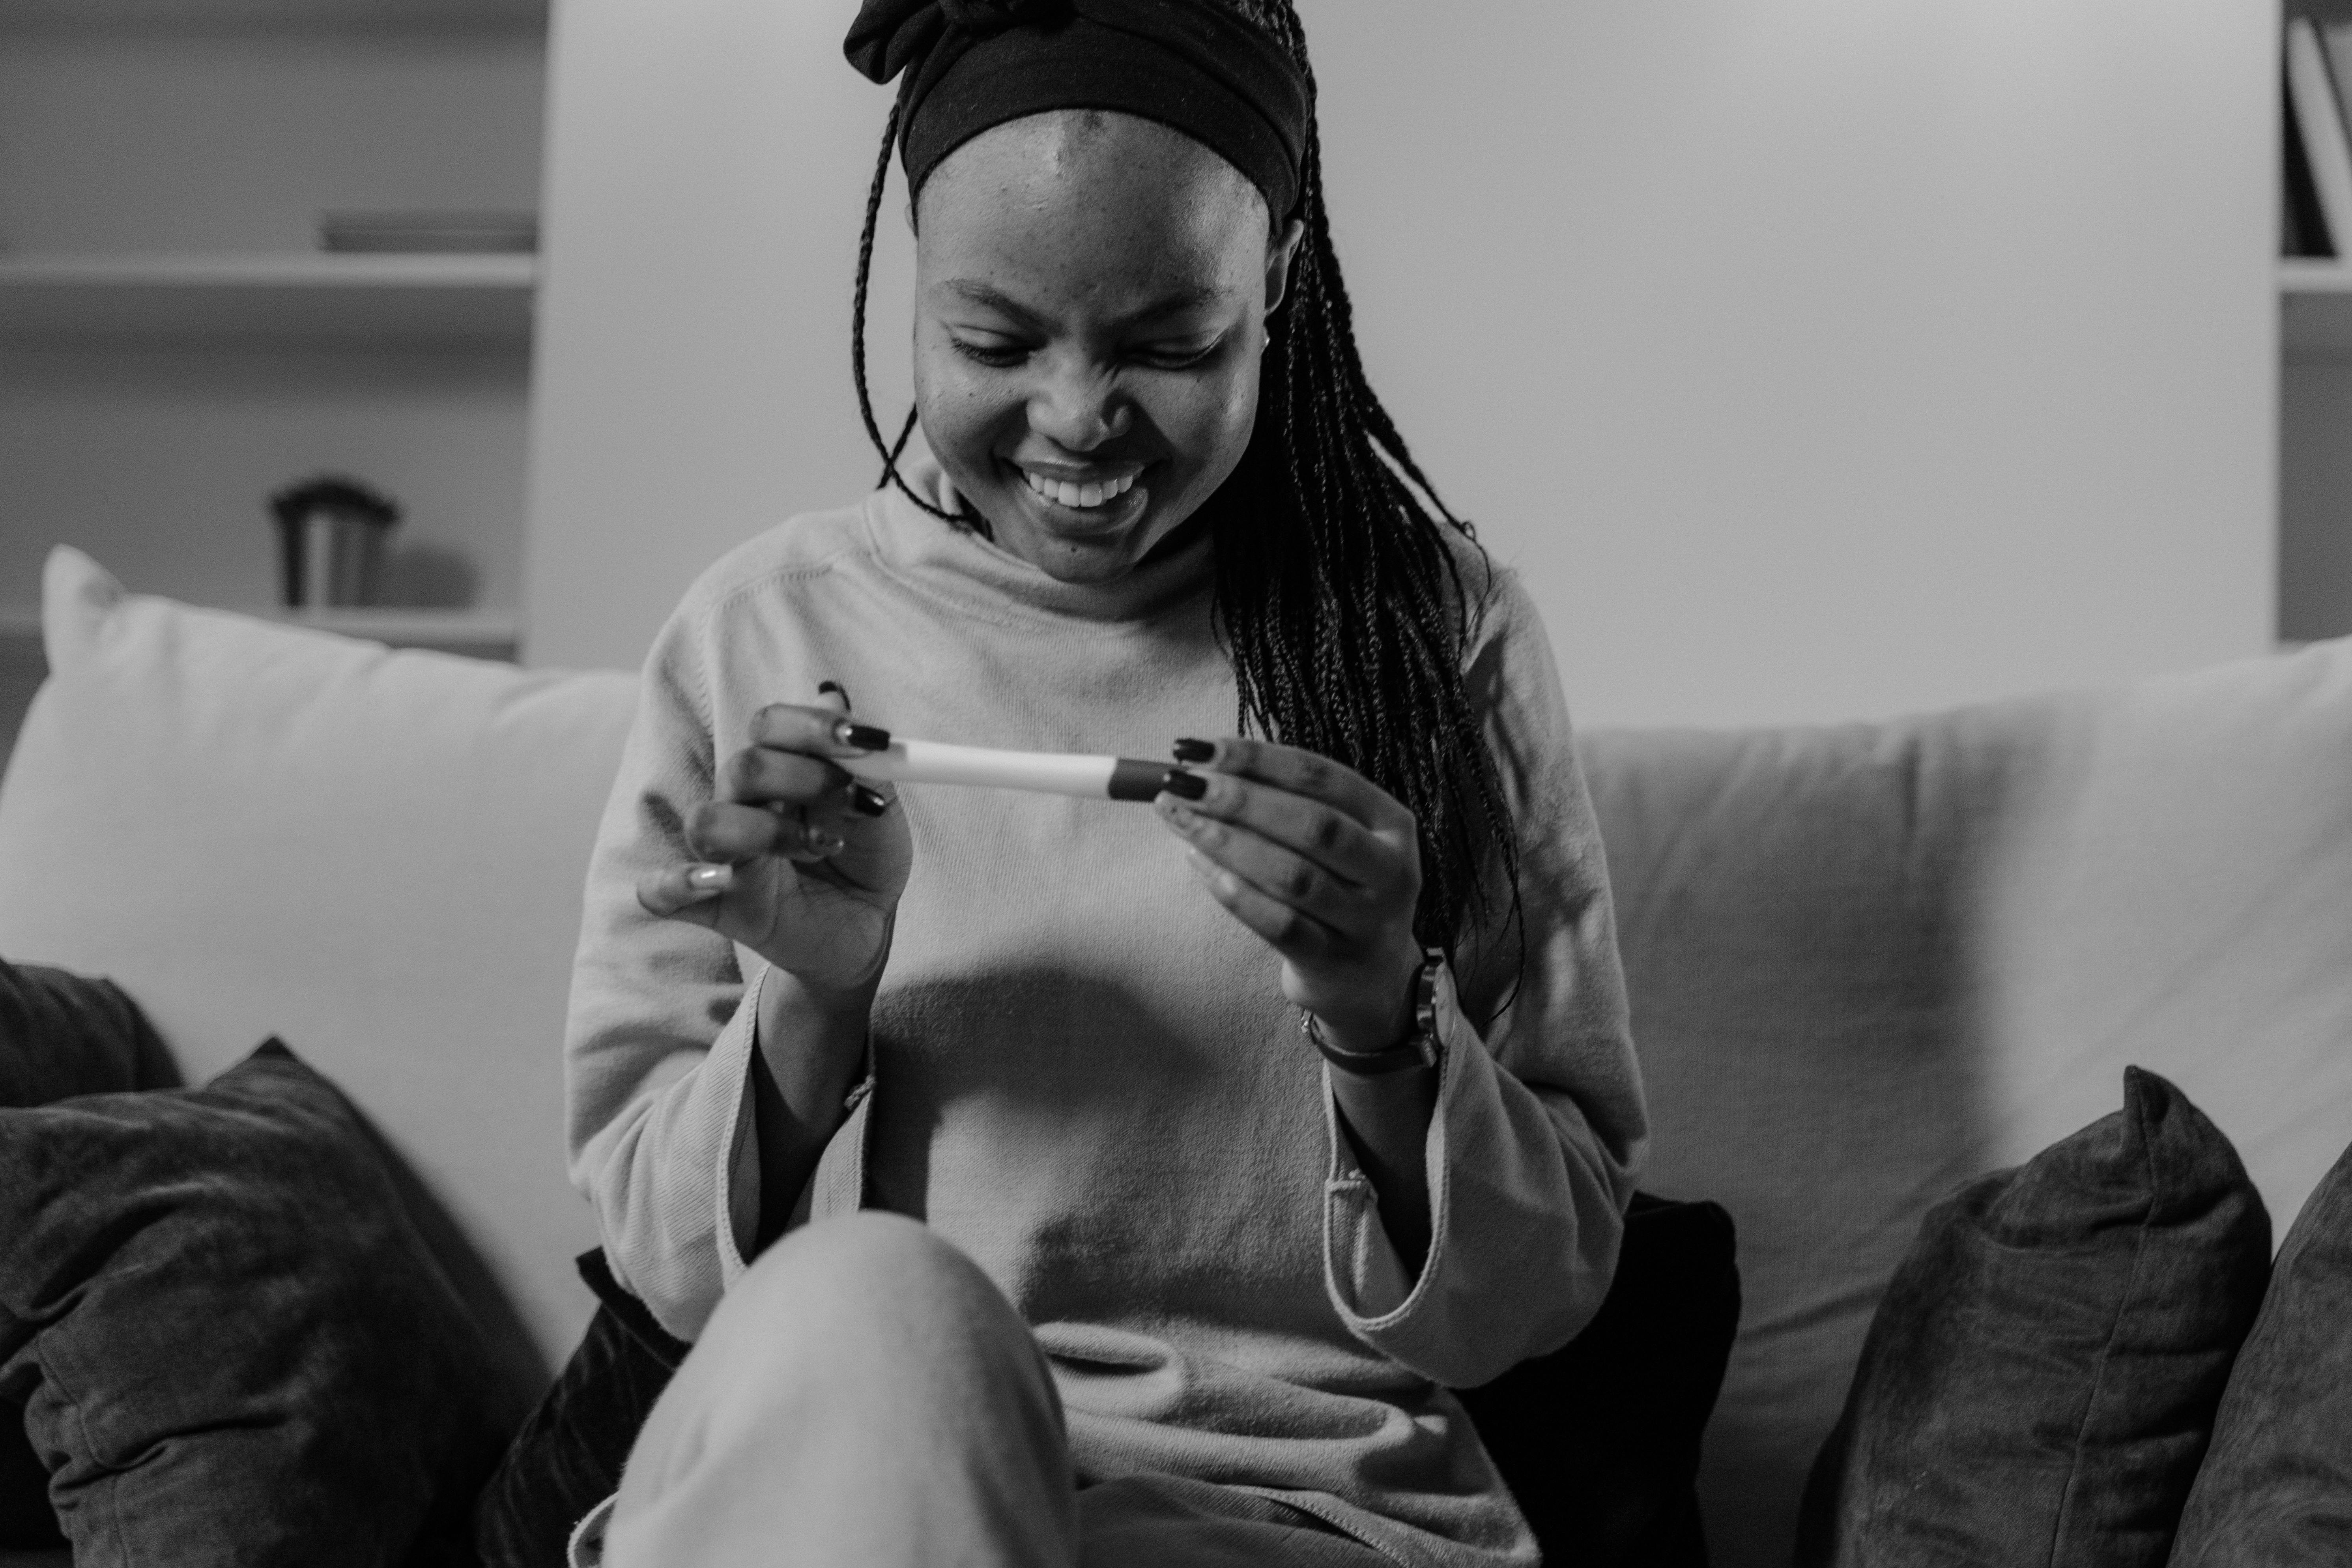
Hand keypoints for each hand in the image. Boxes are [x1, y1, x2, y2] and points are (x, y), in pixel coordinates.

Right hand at [637, 688, 913, 998]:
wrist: (868, 930)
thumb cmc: (866, 861)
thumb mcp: (880, 808)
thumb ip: (860, 759)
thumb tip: (832, 694)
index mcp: (782, 771)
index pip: (770, 726)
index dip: (813, 725)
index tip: (864, 740)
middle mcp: (745, 805)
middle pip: (743, 768)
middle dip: (803, 777)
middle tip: (852, 800)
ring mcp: (724, 856)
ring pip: (709, 822)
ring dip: (766, 832)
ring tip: (819, 847)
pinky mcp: (714, 907)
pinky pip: (661, 891)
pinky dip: (678, 882)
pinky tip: (719, 880)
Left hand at [1155, 737, 1423, 1053]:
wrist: (1366, 981)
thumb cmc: (1337, 890)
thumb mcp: (1335, 842)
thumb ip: (1285, 802)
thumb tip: (1204, 765)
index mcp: (1392, 823)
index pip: (1323, 777)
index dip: (1260, 759)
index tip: (1203, 748)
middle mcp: (1391, 871)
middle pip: (1313, 825)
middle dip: (1240, 799)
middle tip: (1182, 783)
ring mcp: (1368, 922)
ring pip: (1292, 876)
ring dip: (1227, 842)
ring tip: (1179, 818)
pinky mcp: (1334, 962)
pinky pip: (1277, 924)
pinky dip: (1233, 891)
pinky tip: (1197, 863)